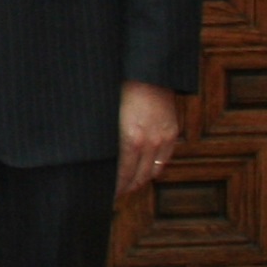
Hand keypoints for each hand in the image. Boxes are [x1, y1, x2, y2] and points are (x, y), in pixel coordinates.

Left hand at [116, 80, 180, 198]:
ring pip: (153, 172)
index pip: (122, 174)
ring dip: (140, 181)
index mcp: (130, 139)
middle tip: (114, 193)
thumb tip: (95, 158)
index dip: (114, 186)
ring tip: (128, 186)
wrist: (146, 73)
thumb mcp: (106, 116)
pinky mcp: (172, 133)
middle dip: (125, 187)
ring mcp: (163, 139)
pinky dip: (153, 169)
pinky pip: (164, 160)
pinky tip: (144, 172)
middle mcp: (149, 142)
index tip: (105, 193)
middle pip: (138, 177)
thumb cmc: (119, 90)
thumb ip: (105, 139)